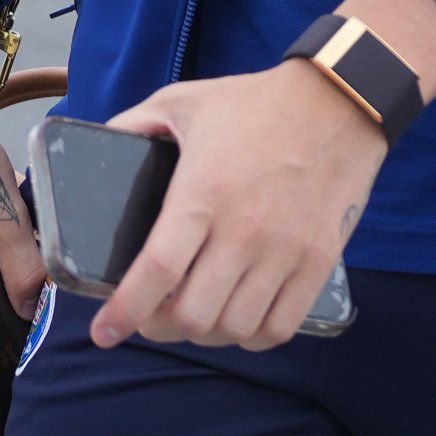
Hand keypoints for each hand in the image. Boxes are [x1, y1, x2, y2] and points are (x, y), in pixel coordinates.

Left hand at [90, 63, 385, 351]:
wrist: (340, 99)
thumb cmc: (256, 102)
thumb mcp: (184, 101)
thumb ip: (135, 124)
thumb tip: (96, 142)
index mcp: (203, 192)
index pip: (157, 271)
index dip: (124, 312)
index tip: (103, 334)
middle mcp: (244, 229)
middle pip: (193, 314)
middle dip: (162, 326)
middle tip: (155, 313)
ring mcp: (285, 249)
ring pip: (234, 328)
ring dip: (207, 332)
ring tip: (199, 314)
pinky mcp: (319, 261)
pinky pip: (280, 327)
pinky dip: (253, 335)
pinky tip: (241, 317)